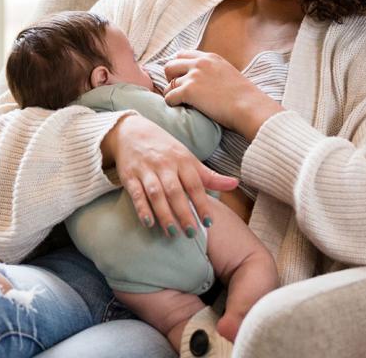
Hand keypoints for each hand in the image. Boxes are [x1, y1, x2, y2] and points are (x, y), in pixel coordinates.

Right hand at [102, 115, 237, 235]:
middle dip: (184, 213)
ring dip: (164, 214)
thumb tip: (235, 184)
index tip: (209, 223)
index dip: (202, 204)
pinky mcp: (129, 176)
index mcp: (182, 160)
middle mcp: (164, 164)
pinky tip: (149, 223)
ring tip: (173, 233)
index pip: (195, 184)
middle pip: (175, 191)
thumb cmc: (165, 149)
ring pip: (156, 194)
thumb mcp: (188, 158)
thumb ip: (209, 175)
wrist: (131, 131)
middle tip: (191, 234)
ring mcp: (146, 170)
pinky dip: (142, 208)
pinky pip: (136, 194)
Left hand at [163, 50, 279, 131]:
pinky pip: (169, 96)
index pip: (182, 54)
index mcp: (210, 57)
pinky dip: (171, 103)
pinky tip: (178, 107)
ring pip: (168, 82)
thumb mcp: (228, 73)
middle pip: (170, 65)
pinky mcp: (189, 91)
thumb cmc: (244, 96)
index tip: (180, 77)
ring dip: (170, 92)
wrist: (249, 107)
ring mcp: (194, 76)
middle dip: (170, 77)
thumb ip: (213, 71)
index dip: (178, 67)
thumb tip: (203, 80)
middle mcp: (200, 63)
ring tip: (178, 101)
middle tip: (176, 89)